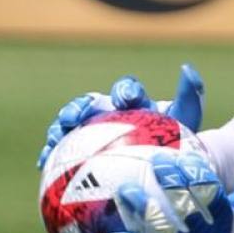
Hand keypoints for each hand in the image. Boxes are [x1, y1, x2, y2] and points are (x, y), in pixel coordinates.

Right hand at [34, 64, 204, 168]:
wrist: (165, 165)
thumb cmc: (177, 140)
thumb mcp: (187, 120)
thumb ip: (190, 96)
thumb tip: (187, 68)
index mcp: (133, 102)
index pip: (127, 90)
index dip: (124, 91)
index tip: (125, 99)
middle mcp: (109, 112)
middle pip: (90, 103)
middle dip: (79, 106)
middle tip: (76, 116)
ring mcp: (92, 130)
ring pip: (71, 123)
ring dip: (60, 126)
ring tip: (56, 136)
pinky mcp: (80, 149)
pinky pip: (63, 150)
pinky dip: (51, 152)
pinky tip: (43, 162)